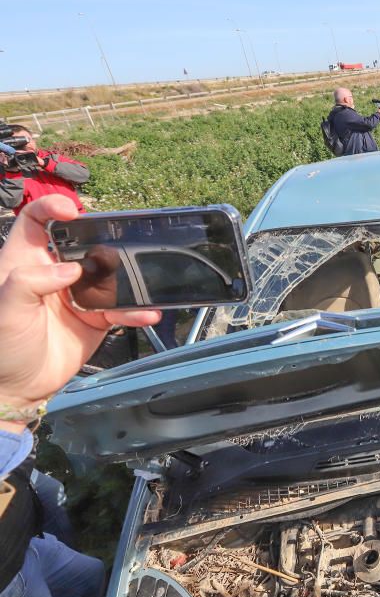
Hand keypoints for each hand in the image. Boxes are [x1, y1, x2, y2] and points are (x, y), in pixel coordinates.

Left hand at [0, 195, 159, 419]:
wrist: (17, 388)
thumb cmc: (2, 346)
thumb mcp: (5, 310)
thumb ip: (31, 282)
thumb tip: (73, 269)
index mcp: (25, 262)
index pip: (34, 222)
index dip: (51, 208)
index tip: (71, 211)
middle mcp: (54, 274)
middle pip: (83, 245)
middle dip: (105, 241)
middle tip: (122, 245)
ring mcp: (78, 296)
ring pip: (110, 277)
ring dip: (130, 279)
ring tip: (145, 283)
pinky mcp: (97, 319)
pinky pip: (122, 310)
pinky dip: (137, 311)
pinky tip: (147, 312)